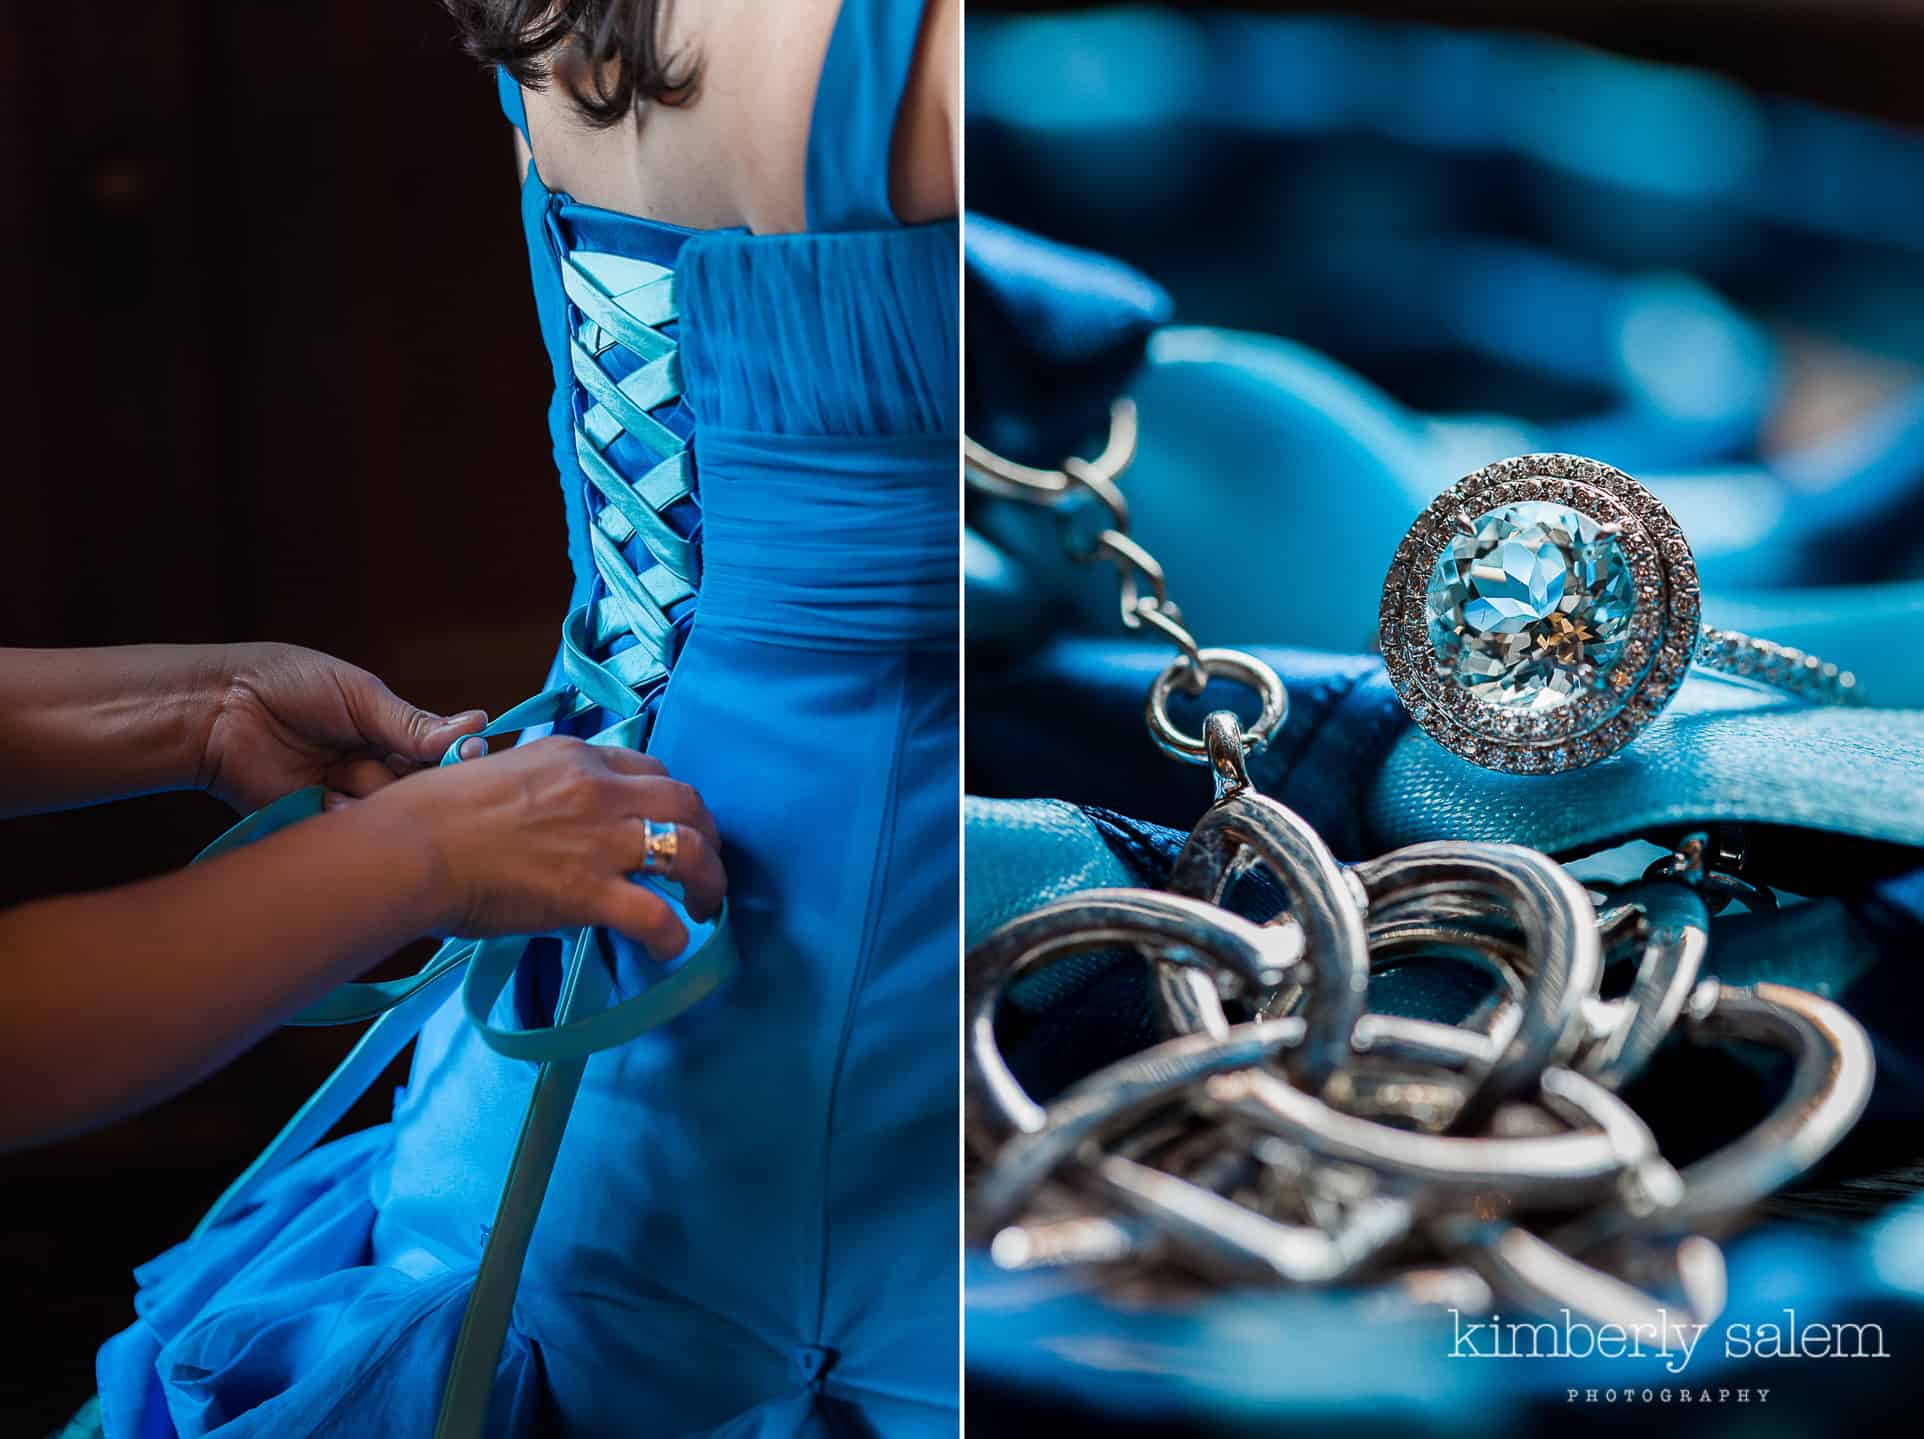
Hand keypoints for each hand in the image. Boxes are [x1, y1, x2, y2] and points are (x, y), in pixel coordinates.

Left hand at [199, 643, 488, 812]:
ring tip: (344, 773)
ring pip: (389, 810)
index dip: (457, 756)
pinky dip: (345, 814)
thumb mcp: (360, 696)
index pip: (439, 752)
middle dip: (419, 780)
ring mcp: (347, 794)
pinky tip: (326, 794)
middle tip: (404, 766)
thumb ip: (413, 723)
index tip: (473, 753)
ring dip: (375, 794)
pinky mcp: (318, 820)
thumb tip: (477, 726)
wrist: (220, 709)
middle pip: (421, 787)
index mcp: (388, 730)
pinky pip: (352, 829)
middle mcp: (373, 765)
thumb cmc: (288, 685)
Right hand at [368, 735, 726, 957]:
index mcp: (574, 757)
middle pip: (685, 801)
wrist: (408, 849)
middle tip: (702, 865)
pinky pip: (656, 915)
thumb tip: (549, 821)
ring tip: (707, 906)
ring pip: (689, 850)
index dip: (666, 798)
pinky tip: (671, 949)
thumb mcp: (496, 773)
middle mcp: (598, 789)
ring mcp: (599, 839)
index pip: (647, 767)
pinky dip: (674, 935)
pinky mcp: (589, 891)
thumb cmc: (427, 815)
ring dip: (709, 879)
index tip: (664, 822)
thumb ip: (538, 790)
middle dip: (705, 834)